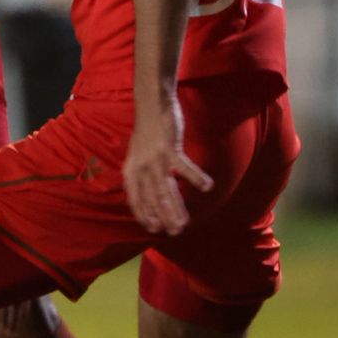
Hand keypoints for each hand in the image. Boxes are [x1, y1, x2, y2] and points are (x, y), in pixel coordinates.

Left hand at [122, 95, 213, 234]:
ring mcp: (154, 159)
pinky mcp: (168, 148)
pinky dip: (196, 178)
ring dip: (176, 208)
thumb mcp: (137, 155)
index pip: (135, 199)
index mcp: (130, 171)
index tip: (154, 228)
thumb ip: (141, 174)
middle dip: (163, 217)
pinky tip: (207, 187)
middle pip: (153, 199)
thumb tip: (150, 193)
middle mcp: (139, 168)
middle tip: (174, 232)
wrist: (150, 105)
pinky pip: (184, 168)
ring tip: (183, 223)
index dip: (144, 215)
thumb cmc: (147, 133)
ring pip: (166, 190)